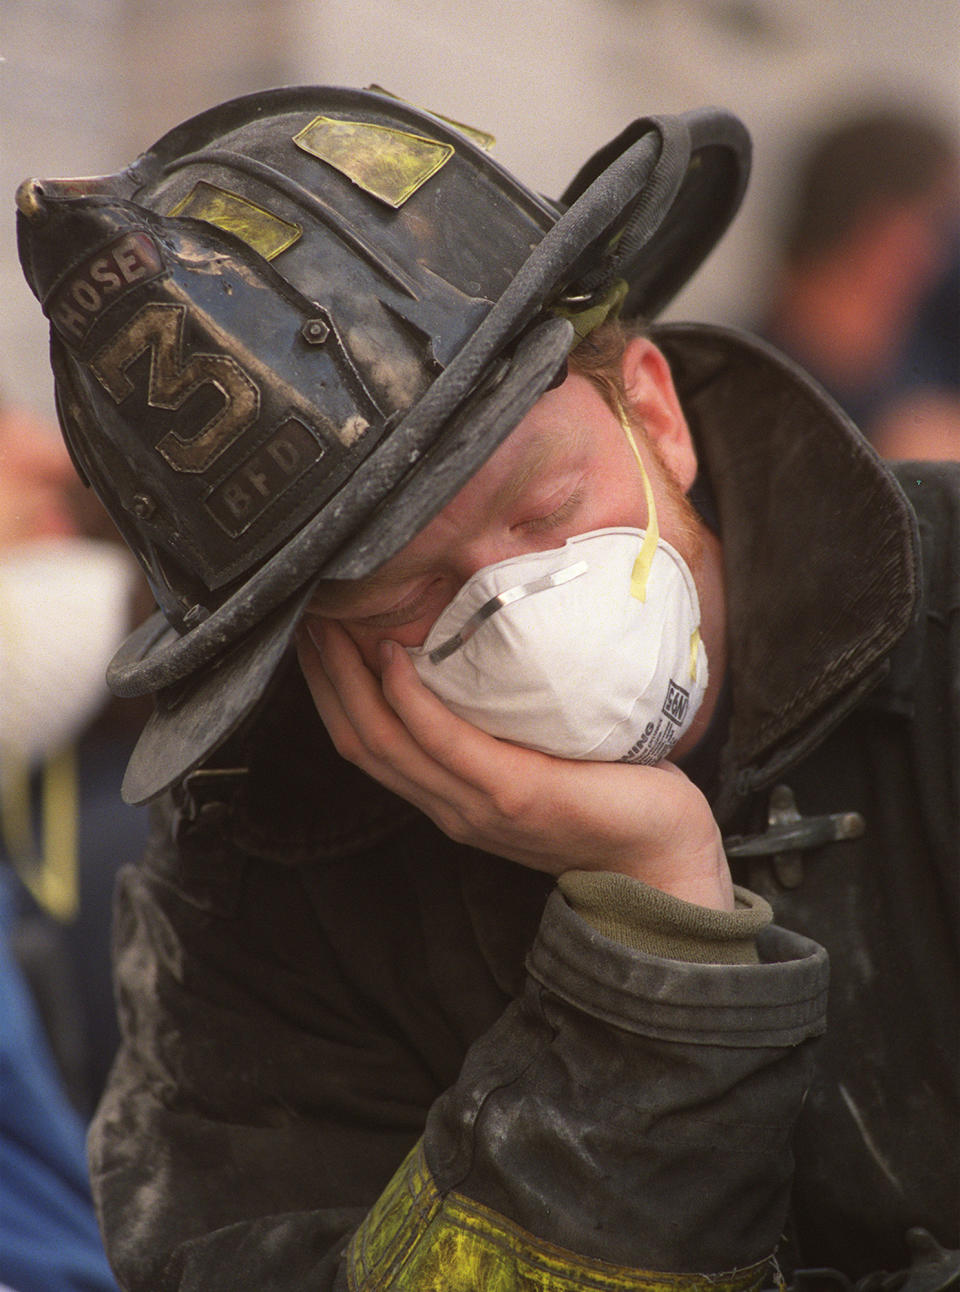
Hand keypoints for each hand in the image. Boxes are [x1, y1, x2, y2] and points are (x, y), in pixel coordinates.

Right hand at [297, 620, 733, 910]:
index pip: (367, 744)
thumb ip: (499, 727)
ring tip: (333, 626)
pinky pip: (446, 744)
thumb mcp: (535, 757)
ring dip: (350, 682)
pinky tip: (395, 659)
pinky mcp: (514, 793)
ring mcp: (477, 804)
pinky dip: (411, 703)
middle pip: (361, 740)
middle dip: (326, 678)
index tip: (316, 634)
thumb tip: (479, 658)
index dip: (332, 690)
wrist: (660, 855)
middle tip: (308, 615)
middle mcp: (450, 807)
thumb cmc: (607, 796)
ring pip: (386, 743)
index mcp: (449, 799)